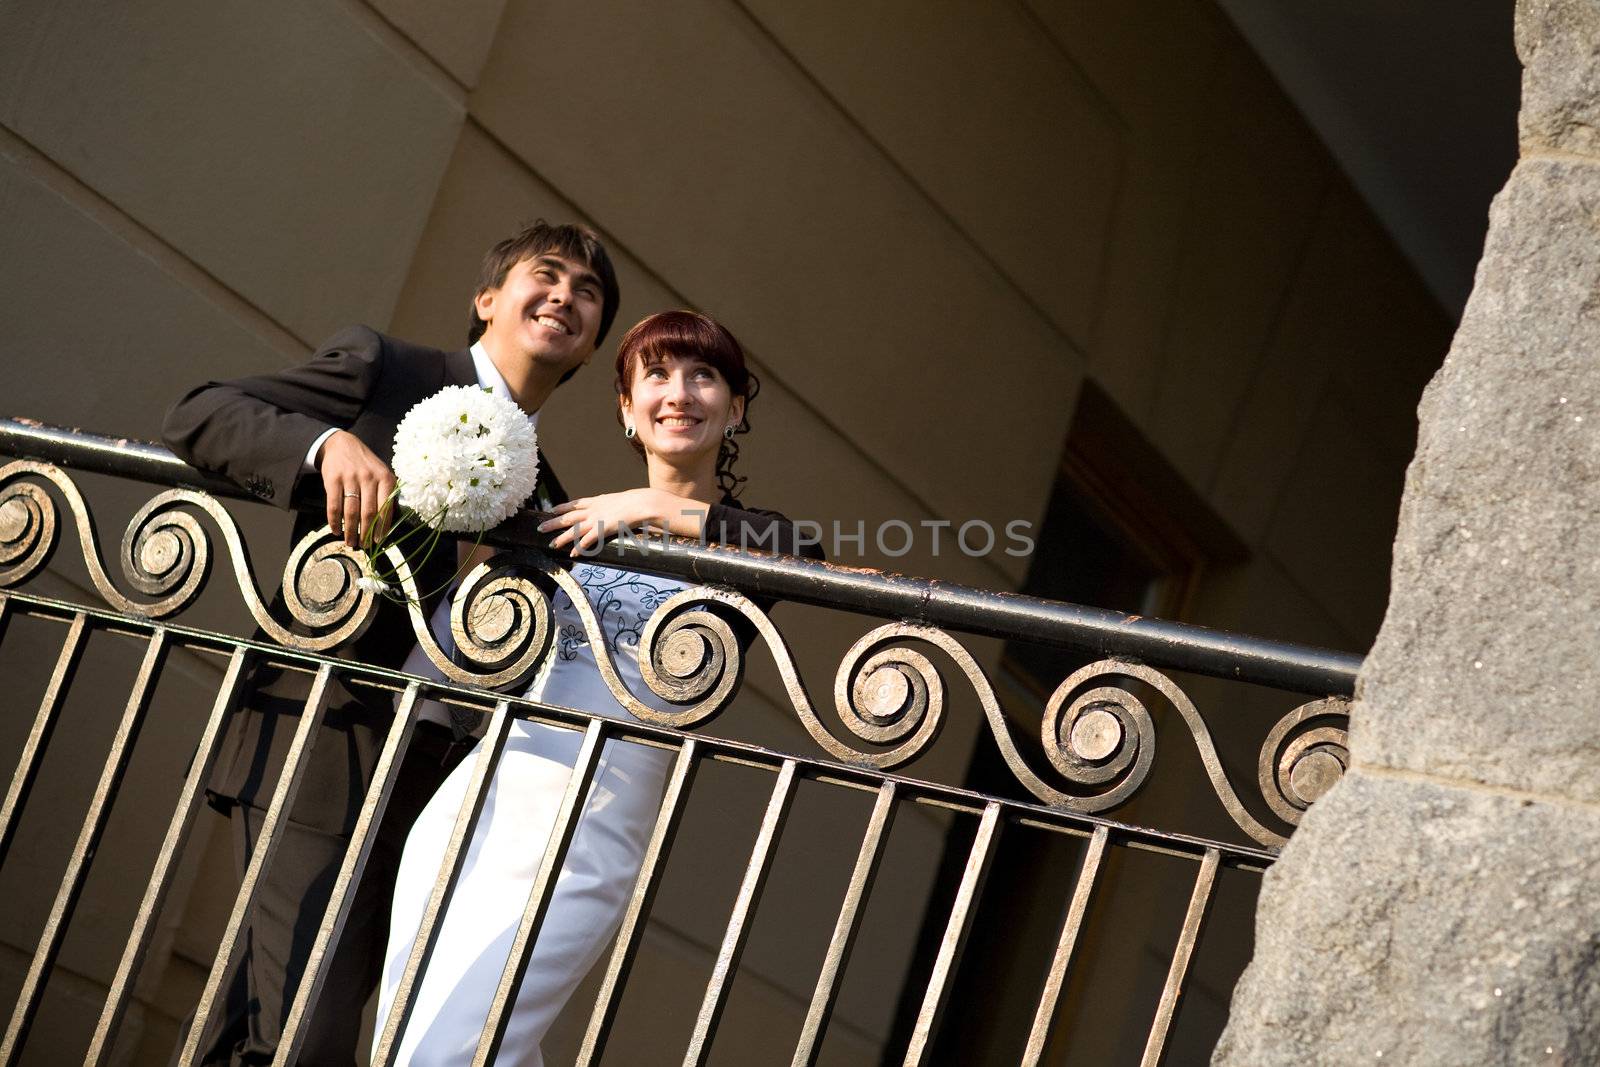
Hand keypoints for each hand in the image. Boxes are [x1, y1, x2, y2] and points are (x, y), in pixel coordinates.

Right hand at [318, 430, 395, 546]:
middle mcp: (369, 478)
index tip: (379, 541)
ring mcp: (350, 478)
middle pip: (368, 513)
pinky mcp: (333, 479)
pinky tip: (336, 530)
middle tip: (364, 545)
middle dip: (366, 533)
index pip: (385, 508)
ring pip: (351, 512)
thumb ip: (387, 494)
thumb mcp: (382, 474)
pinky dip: (334, 521)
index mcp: (385, 478)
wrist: (341, 444)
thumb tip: (388, 522)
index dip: (382, 528)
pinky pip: (334, 506)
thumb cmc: (365, 464)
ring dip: (350, 530)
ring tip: (350, 542)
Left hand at [537, 488, 706, 556]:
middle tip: (540, 528)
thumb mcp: (622, 500)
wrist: (644, 502)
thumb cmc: (638, 502)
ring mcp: (597, 519)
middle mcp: (594, 509)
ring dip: (561, 537)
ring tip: (551, 544)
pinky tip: (572, 553)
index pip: (575, 503)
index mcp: (598, 501)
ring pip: (574, 529)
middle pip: (568, 516)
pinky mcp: (603, 529)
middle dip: (553, 522)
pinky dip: (579, 547)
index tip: (551, 509)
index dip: (562, 507)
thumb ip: (614, 505)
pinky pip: (588, 540)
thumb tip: (615, 509)